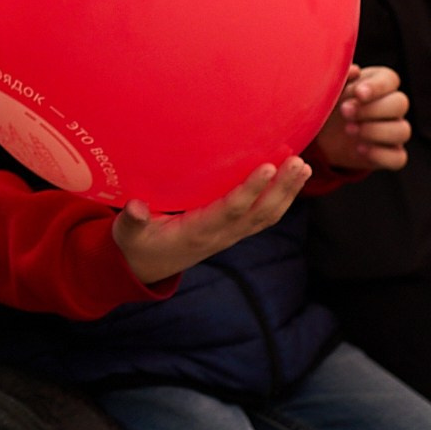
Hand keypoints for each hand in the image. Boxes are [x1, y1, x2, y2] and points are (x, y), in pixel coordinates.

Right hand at [113, 158, 311, 285]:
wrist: (147, 267)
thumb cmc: (137, 244)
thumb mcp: (128, 235)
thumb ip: (131, 221)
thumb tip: (134, 207)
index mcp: (197, 233)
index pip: (230, 211)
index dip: (250, 191)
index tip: (268, 167)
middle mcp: (220, 235)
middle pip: (259, 214)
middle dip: (282, 190)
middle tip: (299, 162)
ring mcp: (230, 235)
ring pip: (266, 216)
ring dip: (288, 193)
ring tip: (303, 166)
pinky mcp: (233, 231)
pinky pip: (262, 217)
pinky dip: (280, 198)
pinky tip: (290, 178)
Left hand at [314, 64, 411, 171]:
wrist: (322, 136)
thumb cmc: (330, 105)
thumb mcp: (330, 90)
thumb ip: (341, 78)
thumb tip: (354, 71)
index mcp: (380, 84)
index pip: (390, 80)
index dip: (377, 87)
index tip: (358, 93)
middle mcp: (392, 106)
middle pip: (400, 103)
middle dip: (372, 109)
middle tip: (345, 112)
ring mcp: (394, 131)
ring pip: (402, 130)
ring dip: (376, 131)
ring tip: (349, 130)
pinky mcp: (391, 154)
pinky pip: (398, 158)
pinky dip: (380, 154)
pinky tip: (359, 149)